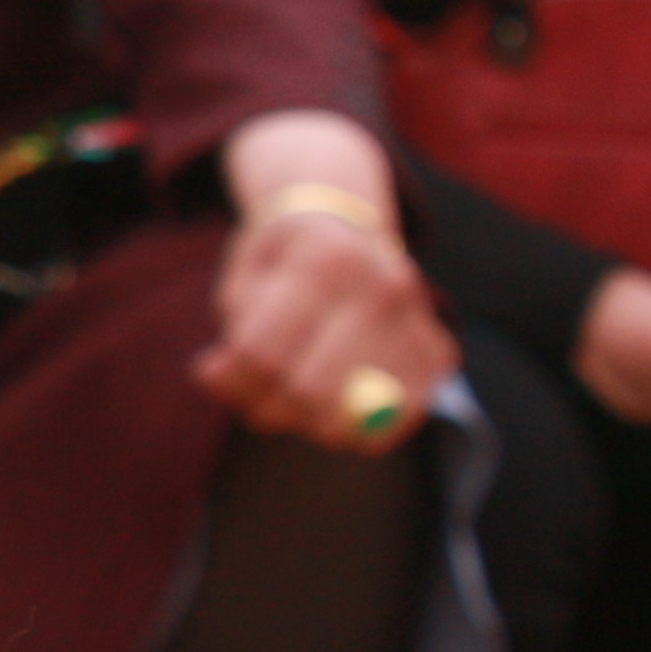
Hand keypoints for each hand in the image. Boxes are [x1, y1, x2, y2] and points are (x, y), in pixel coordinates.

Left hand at [195, 202, 455, 452]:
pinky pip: (394, 422)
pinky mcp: (437, 354)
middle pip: (307, 389)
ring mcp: (416, 321)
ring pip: (348, 415)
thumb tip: (213, 379)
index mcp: (325, 257)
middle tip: (254, 389)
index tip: (213, 370)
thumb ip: (229, 333)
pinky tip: (333, 404)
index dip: (228, 377)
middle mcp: (381, 287)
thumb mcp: (243, 276)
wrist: (347, 223)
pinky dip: (356, 428)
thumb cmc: (283, 257)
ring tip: (292, 391)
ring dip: (306, 419)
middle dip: (266, 404)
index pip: (262, 352)